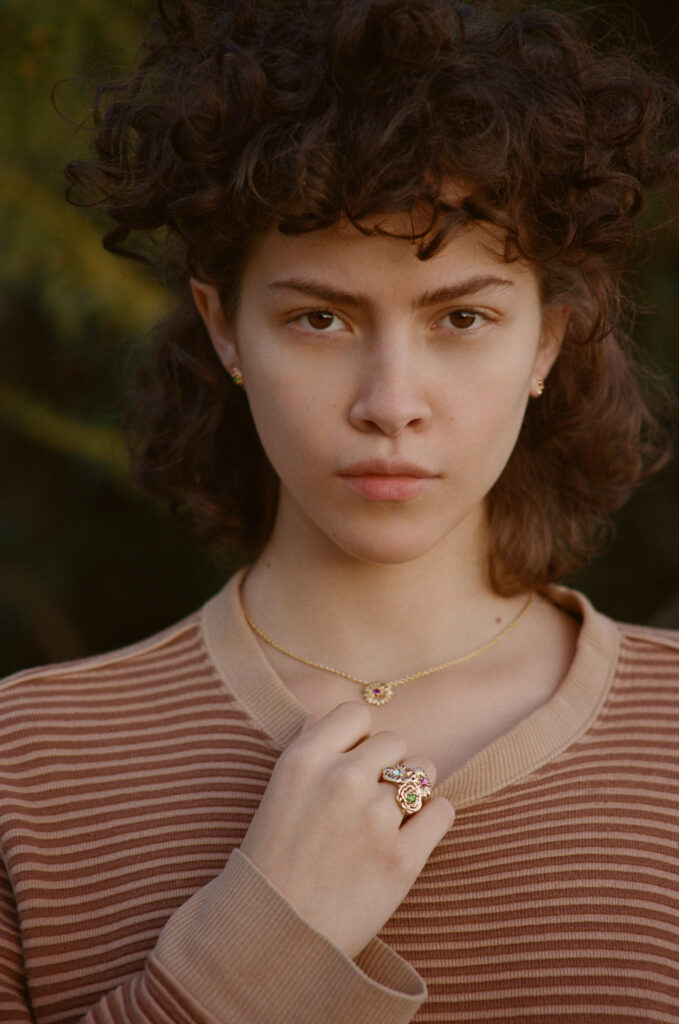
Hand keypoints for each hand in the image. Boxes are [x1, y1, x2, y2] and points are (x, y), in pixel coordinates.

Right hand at [239, 701, 455, 958]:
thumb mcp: (279, 792)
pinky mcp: (403, 858)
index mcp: (304, 759)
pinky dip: (433, 821)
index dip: (361, 736)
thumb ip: (307, 749)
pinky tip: (411, 837)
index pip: (356, 713)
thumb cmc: (274, 861)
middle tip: (373, 798)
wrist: (276, 935)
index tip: (355, 761)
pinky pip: (442, 812)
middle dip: (390, 766)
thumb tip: (326, 719)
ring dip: (413, 793)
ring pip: (424, 773)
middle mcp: (340, 780)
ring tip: (388, 821)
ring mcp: (374, 818)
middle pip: (395, 741)